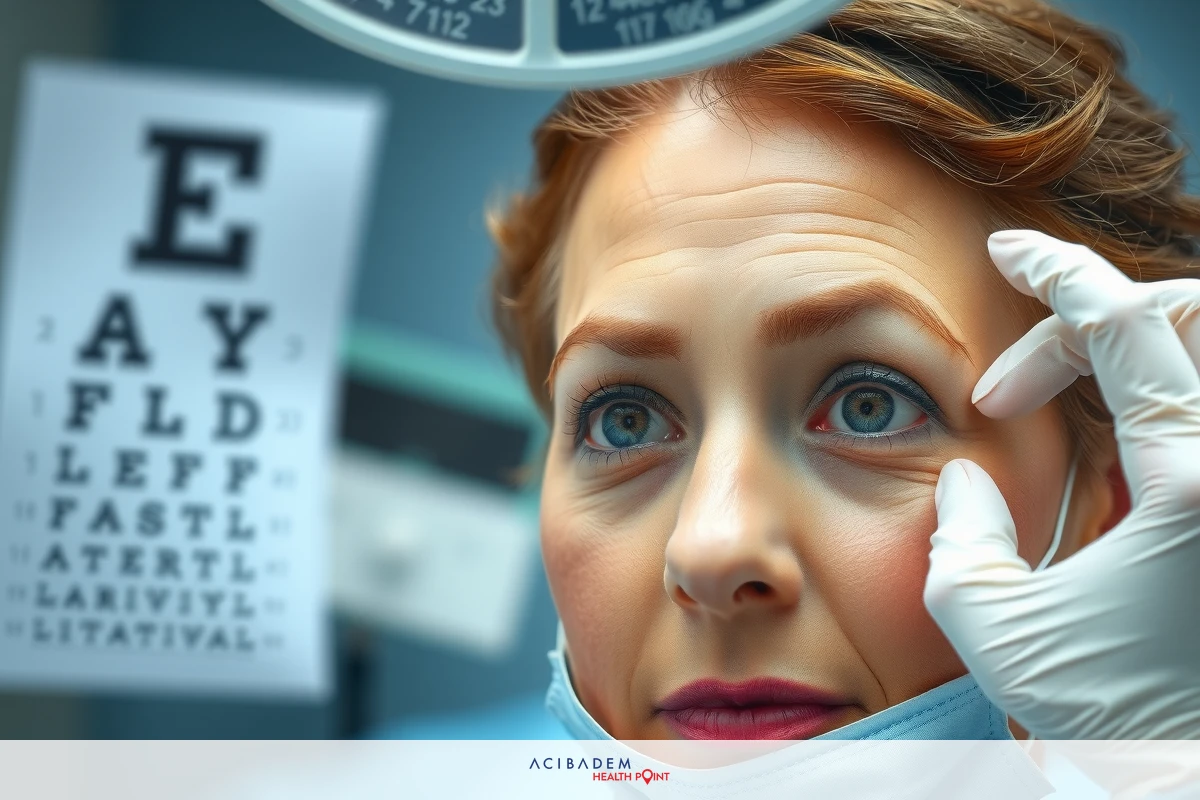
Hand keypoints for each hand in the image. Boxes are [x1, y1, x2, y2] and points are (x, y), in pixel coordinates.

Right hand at [923, 229, 1199, 738]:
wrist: (1195, 776)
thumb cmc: (1118, 717)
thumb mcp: (995, 625)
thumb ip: (961, 533)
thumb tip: (972, 480)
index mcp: (1194, 480)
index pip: (1124, 326)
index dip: (1056, 274)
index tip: (1008, 252)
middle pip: (1191, 314)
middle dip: (1095, 317)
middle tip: (1014, 382)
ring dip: (1137, 351)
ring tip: (1062, 392)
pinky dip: (1163, 396)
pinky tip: (1113, 442)